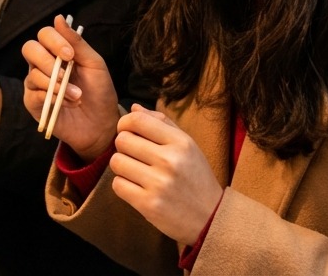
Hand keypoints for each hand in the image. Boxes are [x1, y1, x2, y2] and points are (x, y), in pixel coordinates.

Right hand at [21, 18, 119, 159]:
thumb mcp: (94, 63)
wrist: (102, 124)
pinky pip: (34, 94)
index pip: (44, 35)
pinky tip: (68, 103)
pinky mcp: (34, 103)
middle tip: (66, 73)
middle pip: (29, 49)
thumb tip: (58, 17)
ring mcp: (36, 84)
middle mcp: (43, 65)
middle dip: (48, 60)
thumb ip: (76, 42)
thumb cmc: (100, 92)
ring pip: (32, 73)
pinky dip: (53, 98)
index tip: (70, 54)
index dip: (54, 41)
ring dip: (57, 84)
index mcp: (58, 52)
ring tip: (76, 95)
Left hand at [110, 105, 222, 246]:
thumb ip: (162, 123)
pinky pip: (117, 185)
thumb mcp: (188, 146)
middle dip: (123, 146)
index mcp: (181, 142)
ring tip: (136, 171)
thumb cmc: (196, 177)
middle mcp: (170, 161)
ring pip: (116, 162)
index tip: (127, 130)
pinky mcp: (148, 205)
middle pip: (122, 140)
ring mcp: (159, 184)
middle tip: (134, 155)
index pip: (138, 120)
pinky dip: (123, 185)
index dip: (125, 123)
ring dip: (122, 166)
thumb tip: (134, 108)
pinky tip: (137, 187)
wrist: (211, 218)